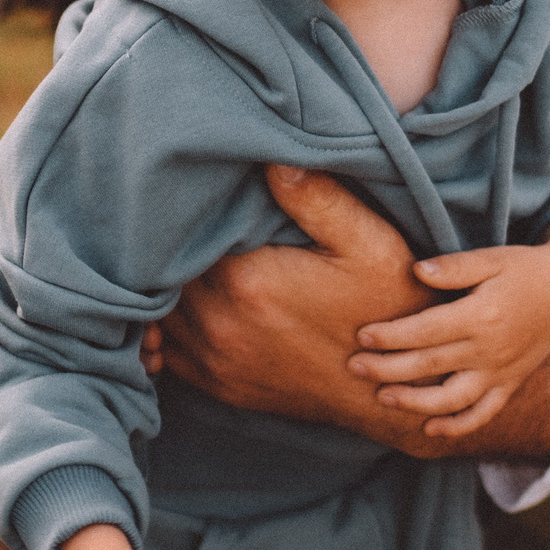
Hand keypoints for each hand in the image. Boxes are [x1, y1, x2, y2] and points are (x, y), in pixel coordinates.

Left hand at [155, 167, 443, 448]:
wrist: (389, 391)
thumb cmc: (384, 310)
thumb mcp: (371, 245)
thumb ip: (319, 198)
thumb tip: (272, 159)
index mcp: (246, 280)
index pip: (187, 228)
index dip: (195, 204)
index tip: (209, 188)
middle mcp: (217, 322)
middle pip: (166, 266)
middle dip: (177, 240)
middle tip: (191, 214)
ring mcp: (214, 358)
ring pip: (160, 306)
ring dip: (168, 280)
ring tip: (188, 252)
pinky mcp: (218, 383)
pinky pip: (167, 350)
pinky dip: (168, 325)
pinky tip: (186, 299)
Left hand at [349, 214, 549, 436]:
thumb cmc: (523, 268)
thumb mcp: (492, 257)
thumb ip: (453, 267)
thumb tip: (415, 271)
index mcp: (482, 315)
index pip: (427, 331)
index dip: (392, 335)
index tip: (362, 335)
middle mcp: (491, 350)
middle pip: (430, 366)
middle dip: (388, 369)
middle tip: (353, 367)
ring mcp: (501, 373)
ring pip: (453, 399)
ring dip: (416, 403)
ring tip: (384, 398)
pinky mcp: (509, 385)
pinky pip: (483, 414)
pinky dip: (458, 426)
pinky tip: (430, 429)